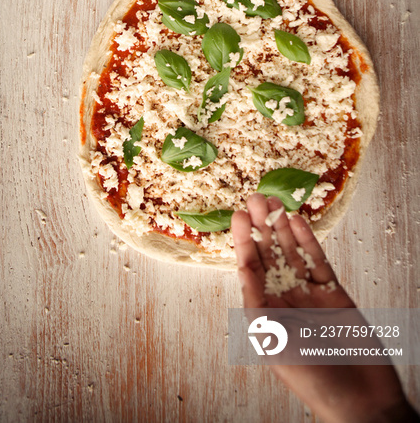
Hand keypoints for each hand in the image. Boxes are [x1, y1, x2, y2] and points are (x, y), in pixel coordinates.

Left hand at [232, 194, 416, 422]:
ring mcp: (309, 295)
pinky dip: (308, 241)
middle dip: (261, 227)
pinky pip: (318, 261)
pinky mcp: (333, 293)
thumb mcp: (274, 341)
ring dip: (282, 228)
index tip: (237, 216)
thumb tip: (242, 271)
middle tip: (255, 198)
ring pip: (293, 253)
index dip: (243, 242)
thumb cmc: (312, 378)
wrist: (360, 399)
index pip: (250, 269)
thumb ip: (258, 304)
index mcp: (265, 312)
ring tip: (273, 202)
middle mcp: (284, 300)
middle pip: (270, 255)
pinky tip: (299, 222)